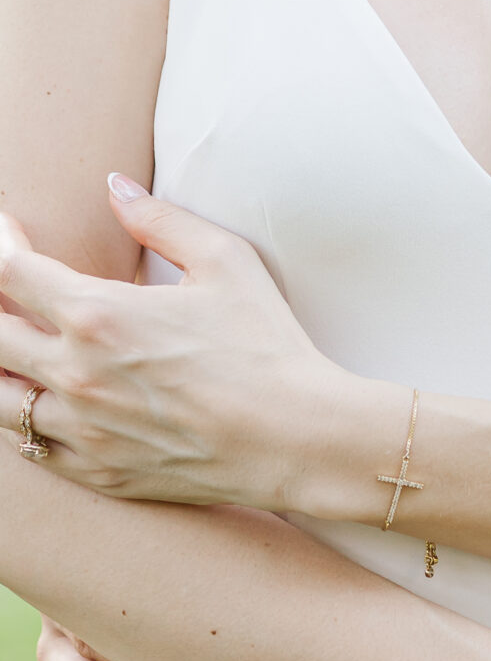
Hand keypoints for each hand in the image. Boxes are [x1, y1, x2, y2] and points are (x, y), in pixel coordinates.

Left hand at [0, 179, 351, 509]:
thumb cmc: (265, 345)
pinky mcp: (94, 472)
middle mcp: (73, 375)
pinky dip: (23, 417)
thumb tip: (116, 188)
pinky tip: (41, 399)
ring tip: (17, 345)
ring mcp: (79, 430)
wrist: (292, 437)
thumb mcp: (226, 261)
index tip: (10, 234)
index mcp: (98, 315)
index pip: (11, 273)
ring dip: (0, 364)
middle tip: (14, 288)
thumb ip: (161, 220)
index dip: (2, 244)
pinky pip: (27, 446)